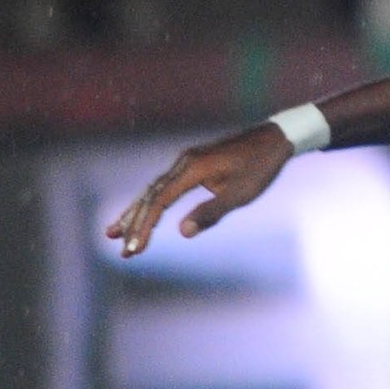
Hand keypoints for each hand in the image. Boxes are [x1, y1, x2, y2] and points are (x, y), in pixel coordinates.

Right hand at [106, 125, 293, 256]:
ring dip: (135, 213)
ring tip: (113, 233)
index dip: (145, 227)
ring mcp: (186, 162)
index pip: (159, 201)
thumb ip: (212, 212)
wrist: (275, 138)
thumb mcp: (242, 193)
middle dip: (134, 224)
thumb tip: (182, 232)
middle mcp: (183, 162)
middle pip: (149, 196)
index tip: (135, 250)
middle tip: (123, 250)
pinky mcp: (192, 164)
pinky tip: (143, 213)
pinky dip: (151, 202)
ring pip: (153, 190)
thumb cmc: (261, 167)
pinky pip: (164, 185)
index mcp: (192, 169)